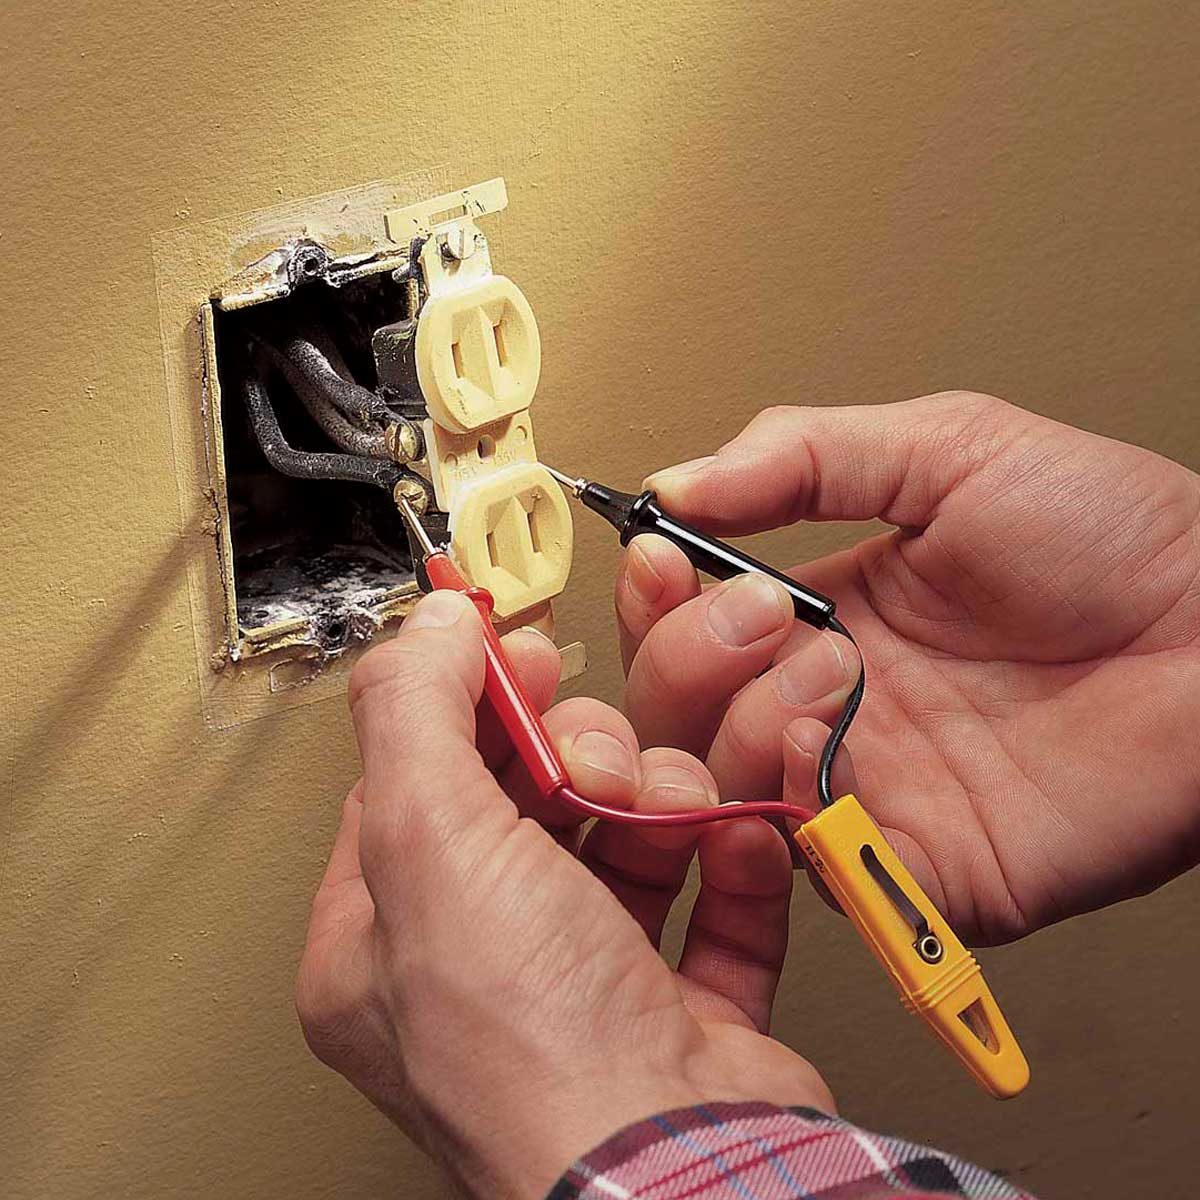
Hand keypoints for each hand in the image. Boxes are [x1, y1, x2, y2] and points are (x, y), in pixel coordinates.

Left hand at [297, 592, 831, 1199]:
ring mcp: (590, 992)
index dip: (469, 708)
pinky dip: (736, 857)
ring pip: (629, 840)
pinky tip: (739, 839)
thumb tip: (425, 629)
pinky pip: (718, 899)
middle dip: (580, 756)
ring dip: (664, 800)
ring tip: (674, 807)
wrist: (684, 1168)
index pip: (418, 785)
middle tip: (594, 756)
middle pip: (531, 802)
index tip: (517, 656)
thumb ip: (415, 714)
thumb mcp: (433, 845)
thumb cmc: (536, 1053)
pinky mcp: (687, 1011)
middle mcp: (486, 972)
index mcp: (392, 946)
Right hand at [617, 392, 1199, 943]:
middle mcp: (828, 708)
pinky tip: (821, 740)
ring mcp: (867, 787)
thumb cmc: (1112, 536)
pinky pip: (807, 861)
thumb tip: (674, 484)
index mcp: (825, 619)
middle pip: (681, 715)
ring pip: (721, 788)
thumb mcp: (945, 450)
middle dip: (689, 658)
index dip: (658, 599)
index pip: (687, 626)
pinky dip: (785, 804)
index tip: (663, 556)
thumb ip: (800, 455)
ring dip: (739, 721)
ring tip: (827, 667)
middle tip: (761, 610)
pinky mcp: (915, 864)